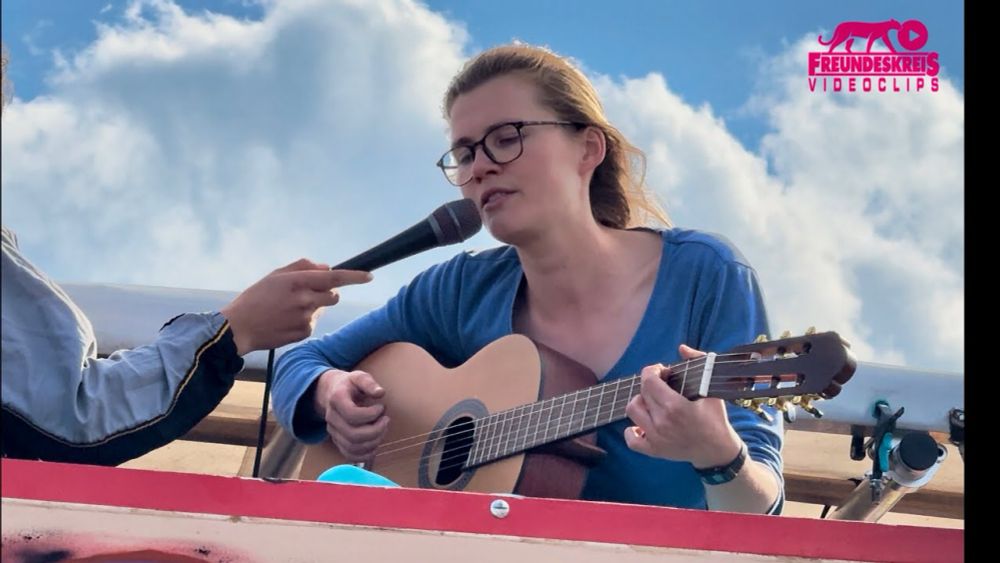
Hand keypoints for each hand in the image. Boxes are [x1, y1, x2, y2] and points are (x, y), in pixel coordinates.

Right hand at [221, 258, 371, 354]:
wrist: (239, 328)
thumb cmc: (256, 298)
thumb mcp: (275, 275)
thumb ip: (303, 267)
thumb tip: (327, 268)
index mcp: (298, 282)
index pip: (334, 278)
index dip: (354, 276)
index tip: (369, 276)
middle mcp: (305, 300)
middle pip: (334, 295)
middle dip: (328, 293)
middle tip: (309, 293)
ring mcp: (306, 318)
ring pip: (322, 309)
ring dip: (314, 306)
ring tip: (290, 308)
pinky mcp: (304, 333)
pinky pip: (313, 322)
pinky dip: (304, 320)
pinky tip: (286, 320)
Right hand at [313, 369, 389, 461]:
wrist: (332, 392)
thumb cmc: (349, 385)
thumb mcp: (359, 376)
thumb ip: (369, 383)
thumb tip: (380, 393)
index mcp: (336, 399)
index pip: (352, 415)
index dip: (371, 414)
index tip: (381, 407)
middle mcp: (332, 418)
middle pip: (353, 435)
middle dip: (376, 430)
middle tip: (386, 420)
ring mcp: (333, 431)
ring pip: (352, 447)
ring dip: (373, 442)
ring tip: (383, 430)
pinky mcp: (337, 441)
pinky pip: (349, 454)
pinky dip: (365, 454)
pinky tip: (376, 445)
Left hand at [623, 344, 742, 467]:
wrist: (718, 450)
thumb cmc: (715, 418)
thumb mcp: (711, 388)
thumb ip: (698, 362)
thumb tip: (681, 348)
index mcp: (675, 406)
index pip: (649, 380)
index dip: (653, 371)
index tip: (664, 372)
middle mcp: (661, 422)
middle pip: (641, 393)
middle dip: (650, 384)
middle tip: (662, 386)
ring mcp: (656, 438)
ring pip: (632, 411)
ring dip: (641, 402)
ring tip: (654, 402)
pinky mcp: (654, 451)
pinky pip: (631, 440)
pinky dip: (632, 431)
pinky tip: (642, 424)